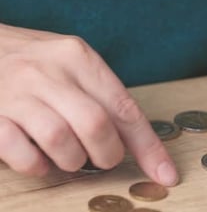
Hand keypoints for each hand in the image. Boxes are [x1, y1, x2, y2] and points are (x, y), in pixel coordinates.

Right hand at [0, 24, 176, 185]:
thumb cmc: (35, 63)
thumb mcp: (72, 65)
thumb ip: (101, 96)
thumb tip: (138, 142)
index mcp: (79, 57)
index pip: (124, 107)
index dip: (148, 146)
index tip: (165, 174)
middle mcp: (49, 71)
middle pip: (96, 125)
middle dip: (108, 154)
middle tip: (103, 158)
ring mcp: (17, 92)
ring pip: (61, 140)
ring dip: (72, 160)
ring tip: (69, 156)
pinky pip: (22, 153)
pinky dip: (37, 165)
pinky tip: (40, 158)